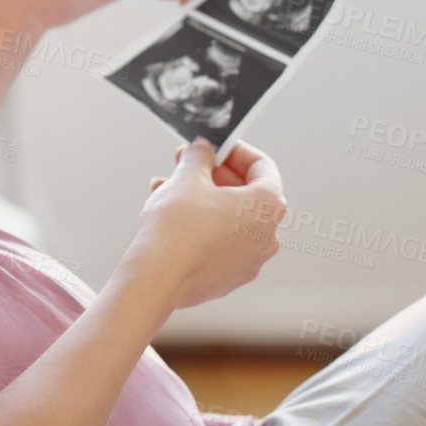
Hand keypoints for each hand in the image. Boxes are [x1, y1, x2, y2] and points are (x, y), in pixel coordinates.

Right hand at [128, 138, 285, 311]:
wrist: (158, 277)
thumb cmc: (178, 226)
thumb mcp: (188, 176)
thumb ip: (200, 156)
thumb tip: (204, 150)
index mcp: (267, 206)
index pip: (262, 166)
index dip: (234, 150)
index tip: (213, 147)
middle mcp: (267, 235)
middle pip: (246, 193)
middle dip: (214, 174)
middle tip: (187, 163)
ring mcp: (250, 261)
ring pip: (229, 218)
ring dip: (203, 199)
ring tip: (168, 188)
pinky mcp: (229, 277)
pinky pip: (221, 242)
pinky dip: (203, 225)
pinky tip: (172, 216)